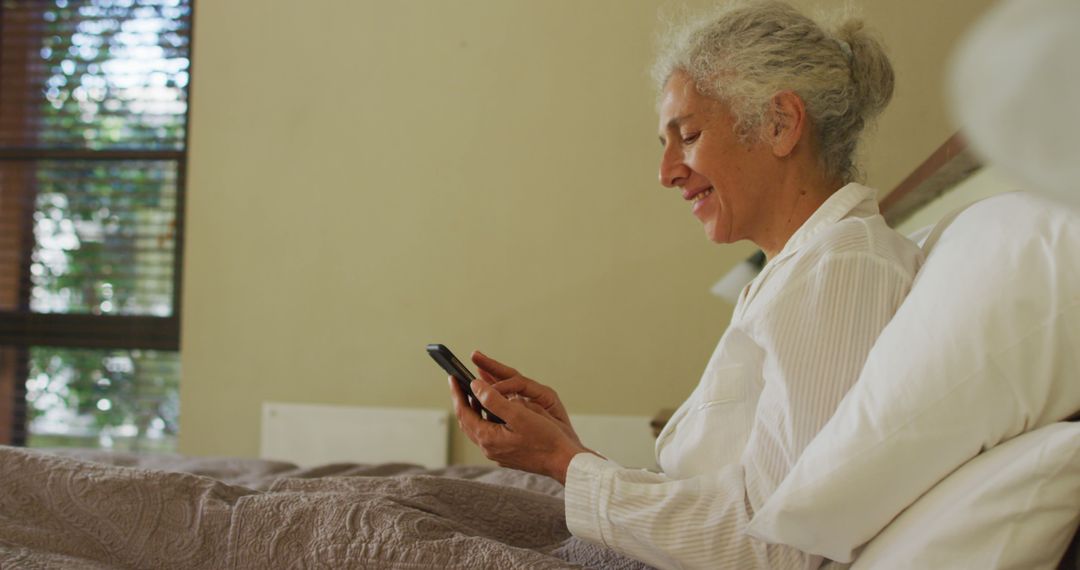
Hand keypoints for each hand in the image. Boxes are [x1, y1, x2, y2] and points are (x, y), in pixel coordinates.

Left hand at [449, 353, 589, 484]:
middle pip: (468, 421)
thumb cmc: (546, 438)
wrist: (564, 462)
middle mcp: (489, 448)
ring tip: (474, 393)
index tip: (452, 377)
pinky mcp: (507, 453)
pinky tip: (494, 410)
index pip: (464, 412)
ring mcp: (497, 452)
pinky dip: (486, 418)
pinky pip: (489, 432)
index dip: (457, 393)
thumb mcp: (519, 414)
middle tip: (458, 383)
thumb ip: (493, 400)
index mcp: (488, 438)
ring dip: (474, 409)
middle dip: (462, 401)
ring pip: (478, 427)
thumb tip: (475, 386)